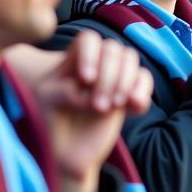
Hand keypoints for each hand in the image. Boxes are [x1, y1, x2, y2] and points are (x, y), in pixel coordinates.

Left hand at [32, 31, 153, 191]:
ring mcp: (115, 75)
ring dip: (125, 82)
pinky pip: (144, 79)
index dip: (90, 55)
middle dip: (108, 77)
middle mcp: (97, 62)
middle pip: (112, 48)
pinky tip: (132, 107)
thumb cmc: (51, 121)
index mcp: (74, 59)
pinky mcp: (129, 92)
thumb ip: (61, 91)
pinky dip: (142, 91)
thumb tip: (83, 90)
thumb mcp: (46, 104)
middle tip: (98, 106)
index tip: (85, 80)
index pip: (89, 39)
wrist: (68, 152)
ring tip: (113, 106)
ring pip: (131, 58)